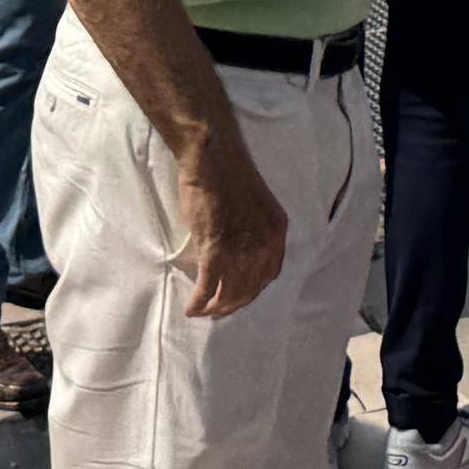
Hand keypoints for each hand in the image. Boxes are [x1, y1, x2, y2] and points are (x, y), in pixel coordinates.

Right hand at [174, 128, 287, 318]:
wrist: (213, 156)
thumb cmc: (229, 172)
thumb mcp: (257, 203)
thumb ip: (254, 228)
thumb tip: (239, 247)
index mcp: (277, 230)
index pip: (271, 273)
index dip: (255, 289)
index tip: (242, 294)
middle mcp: (264, 245)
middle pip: (251, 289)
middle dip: (235, 304)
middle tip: (220, 311)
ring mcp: (241, 251)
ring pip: (230, 294)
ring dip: (216, 308)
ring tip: (205, 312)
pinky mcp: (215, 252)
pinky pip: (207, 288)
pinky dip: (198, 303)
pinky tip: (191, 309)